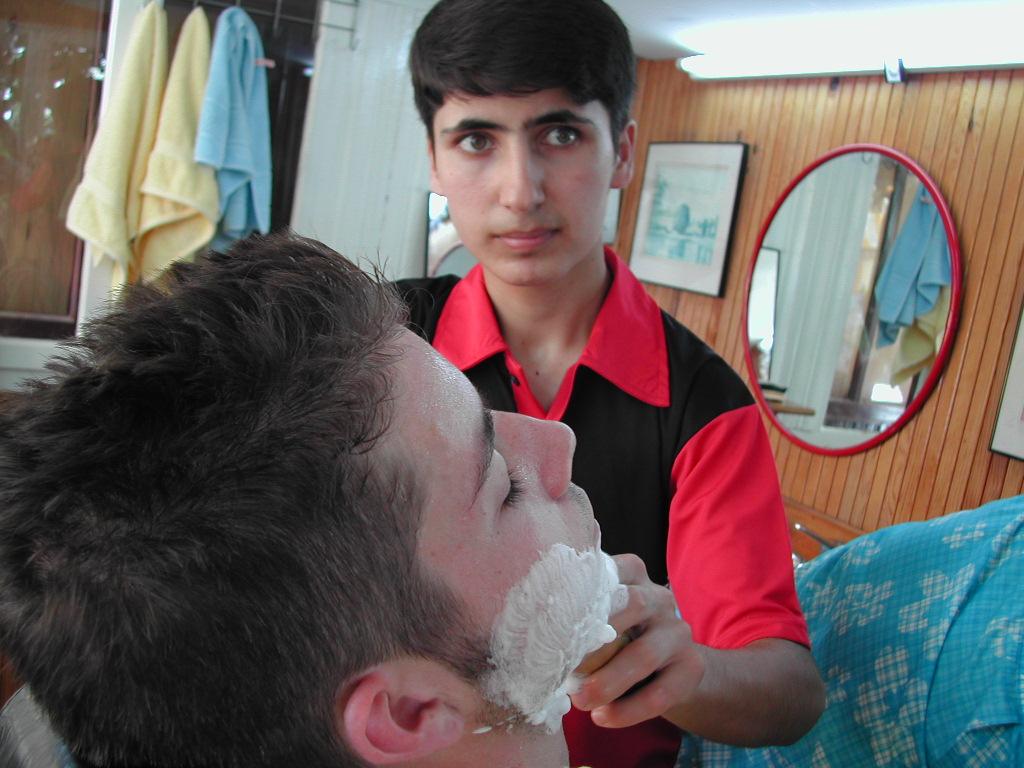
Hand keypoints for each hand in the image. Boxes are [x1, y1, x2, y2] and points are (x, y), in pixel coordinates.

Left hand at [569, 553, 705, 727]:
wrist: (676, 668)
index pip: (610, 568)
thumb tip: (533, 643)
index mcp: (632, 577)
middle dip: (594, 639)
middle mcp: (659, 598)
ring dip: (608, 681)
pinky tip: (603, 717)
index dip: (582, 587)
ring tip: (581, 701)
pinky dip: (627, 710)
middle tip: (562, 667)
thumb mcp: (606, 620)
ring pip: (643, 655)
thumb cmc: (622, 640)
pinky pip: (660, 693)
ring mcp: (678, 632)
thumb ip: (582, 619)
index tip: (553, 612)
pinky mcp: (692, 667)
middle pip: (631, 605)